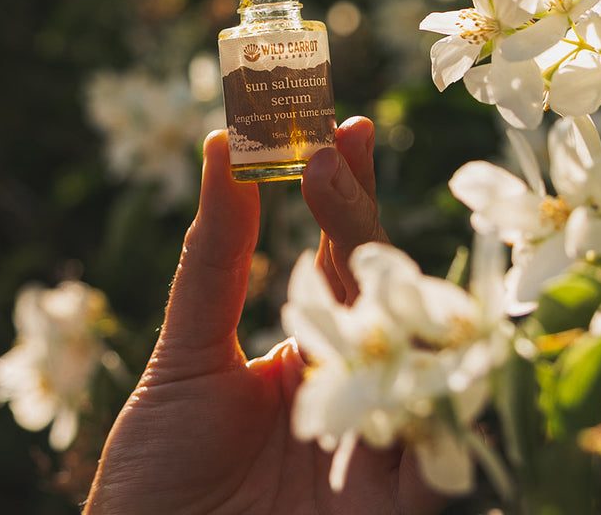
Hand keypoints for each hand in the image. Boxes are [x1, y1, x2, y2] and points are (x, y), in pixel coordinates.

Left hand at [83, 119, 445, 514]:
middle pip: (383, 287)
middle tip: (331, 152)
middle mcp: (355, 386)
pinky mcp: (400, 505)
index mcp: (310, 349)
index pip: (341, 255)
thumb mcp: (185, 358)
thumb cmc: (158, 482)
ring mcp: (381, 442)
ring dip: (395, 282)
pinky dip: (433, 393)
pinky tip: (402, 329)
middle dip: (359, 216)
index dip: (348, 190)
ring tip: (345, 225)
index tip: (345, 124)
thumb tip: (222, 145)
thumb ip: (216, 258)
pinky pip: (442, 450)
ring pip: (423, 350)